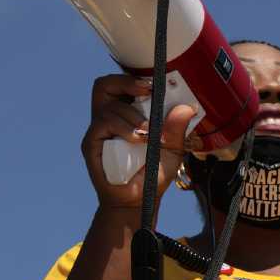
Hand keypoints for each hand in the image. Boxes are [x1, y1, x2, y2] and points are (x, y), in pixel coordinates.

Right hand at [81, 74, 197, 209]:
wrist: (139, 201)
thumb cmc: (152, 173)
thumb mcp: (172, 150)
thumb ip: (177, 129)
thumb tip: (187, 107)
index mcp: (127, 114)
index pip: (122, 85)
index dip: (135, 79)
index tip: (155, 84)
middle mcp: (110, 118)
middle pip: (104, 85)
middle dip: (125, 82)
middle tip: (146, 91)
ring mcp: (99, 130)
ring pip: (110, 106)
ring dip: (133, 116)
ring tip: (148, 133)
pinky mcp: (92, 143)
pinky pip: (103, 123)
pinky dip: (124, 128)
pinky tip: (137, 139)